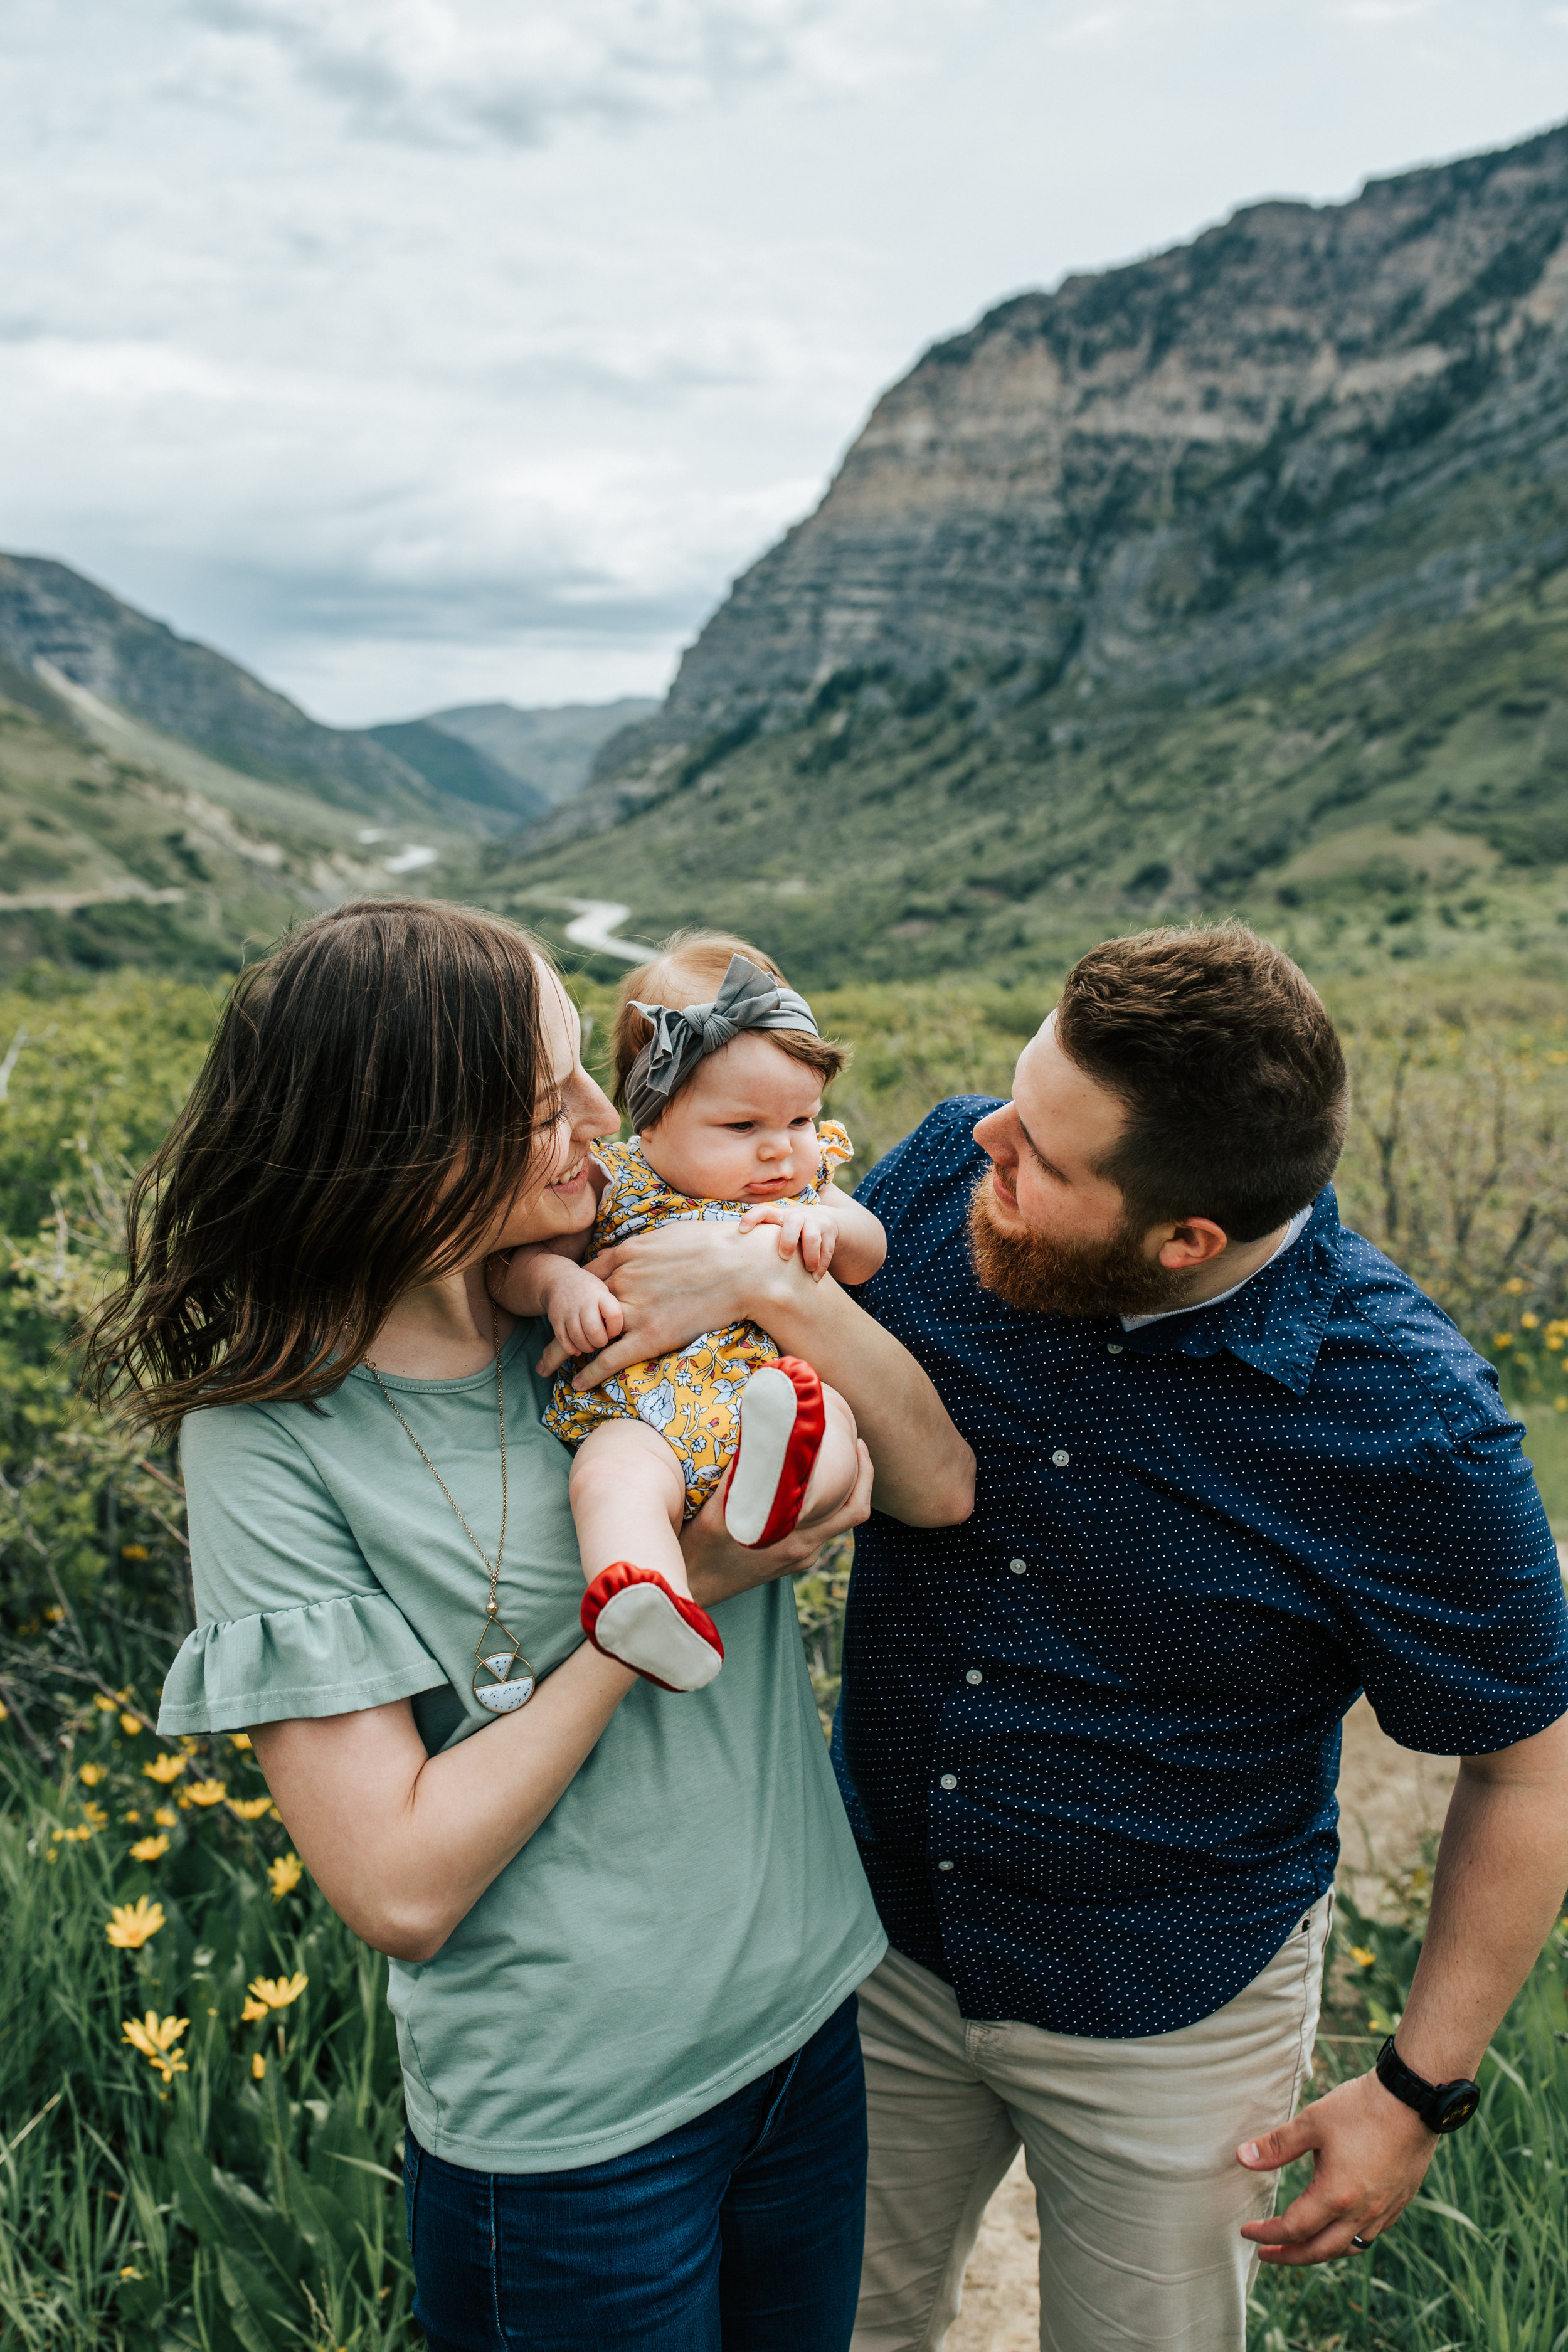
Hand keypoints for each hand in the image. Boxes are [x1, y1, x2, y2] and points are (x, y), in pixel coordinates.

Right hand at [536, 1263, 624, 1366]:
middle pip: (594, 1332)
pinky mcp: (555, 1319)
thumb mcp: (604, 1292)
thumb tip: (623, 1334)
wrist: (559, 1279)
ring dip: (587, 1347)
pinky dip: (572, 1349)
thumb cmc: (589, 1291)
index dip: (615, 1329)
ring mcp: (568, 1311)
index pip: (614, 1316)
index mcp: (600, 1294)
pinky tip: (578, 1347)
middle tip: (601, 1340)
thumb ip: (612, 1310)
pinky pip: (564, 1341)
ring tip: (591, 1344)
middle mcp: (584, 1302)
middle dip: (600, 1342)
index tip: (612, 1331)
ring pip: (578, 1339)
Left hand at [538, 1220, 802, 1384]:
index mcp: (628, 1252)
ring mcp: (634, 1308)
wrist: (743, 1268)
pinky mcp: (650, 1335)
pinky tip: (576, 1384)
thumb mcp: (674, 1232)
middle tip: (539, 1339)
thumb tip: (646, 1248)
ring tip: (543, 1367)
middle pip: (578, 1305)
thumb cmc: (718, 1245)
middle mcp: (623, 1280)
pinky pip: (610, 1357)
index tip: (567, 1305)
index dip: (576, 1293)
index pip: (589, 1274)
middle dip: (557, 1323)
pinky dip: (590, 1372)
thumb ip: (651, 1245)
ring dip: (561, 1351)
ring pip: (586, 1333)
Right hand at [681, 1441, 872, 1607]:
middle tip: (852, 1442)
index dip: (863, 1474)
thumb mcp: (716, 1514)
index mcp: (797, 1539)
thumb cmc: (699, 1552)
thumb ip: (739, 1479)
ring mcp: (797, 1556)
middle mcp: (804, 1550)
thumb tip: (756, 1436)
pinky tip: (799, 1484)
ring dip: (837, 1490)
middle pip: (851, 1513)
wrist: (691, 1589)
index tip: (857, 1443)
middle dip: (858, 1477)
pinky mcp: (787, 1558)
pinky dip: (818, 1503)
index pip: (851, 1509)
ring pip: (832, 1520)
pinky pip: (814, 1527)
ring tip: (828, 1456)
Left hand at [739, 1199, 839, 1278]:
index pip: (763, 1211)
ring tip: (807, 1271)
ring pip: (813, 1239)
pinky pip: (827, 1249)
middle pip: (793, 1224)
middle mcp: (797, 1216)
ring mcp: (815, 1223)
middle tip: (784, 1257)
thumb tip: (734, 1259)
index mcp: (780, 1215)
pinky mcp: (829, 1232)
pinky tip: (816, 1277)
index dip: (751, 1218)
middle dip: (788, 1240)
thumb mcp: (779, 1226)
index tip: (741, 1230)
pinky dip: (822, 1265)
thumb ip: (763, 1237)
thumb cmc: (792, 1229)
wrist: (826, 1219)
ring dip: (810, 1257)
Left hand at [1238, 2069, 1440, 2263]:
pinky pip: (1370, 2235)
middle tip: (1266, 2253)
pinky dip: (1348, 2240)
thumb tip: (1242, 2158)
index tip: (1248, 2232)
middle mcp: (1362, 2213)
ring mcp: (1384, 2211)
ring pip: (1348, 2248)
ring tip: (1299, 2246)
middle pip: (1320, 2251)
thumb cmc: (1360, 2108)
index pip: (1294, 2229)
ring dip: (1319, 2252)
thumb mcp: (1311, 2123)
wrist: (1412, 2101)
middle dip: (1289, 2256)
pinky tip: (1339, 2228)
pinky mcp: (1399, 2202)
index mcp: (1336, 2196)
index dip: (1267, 2234)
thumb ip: (1276, 2146)